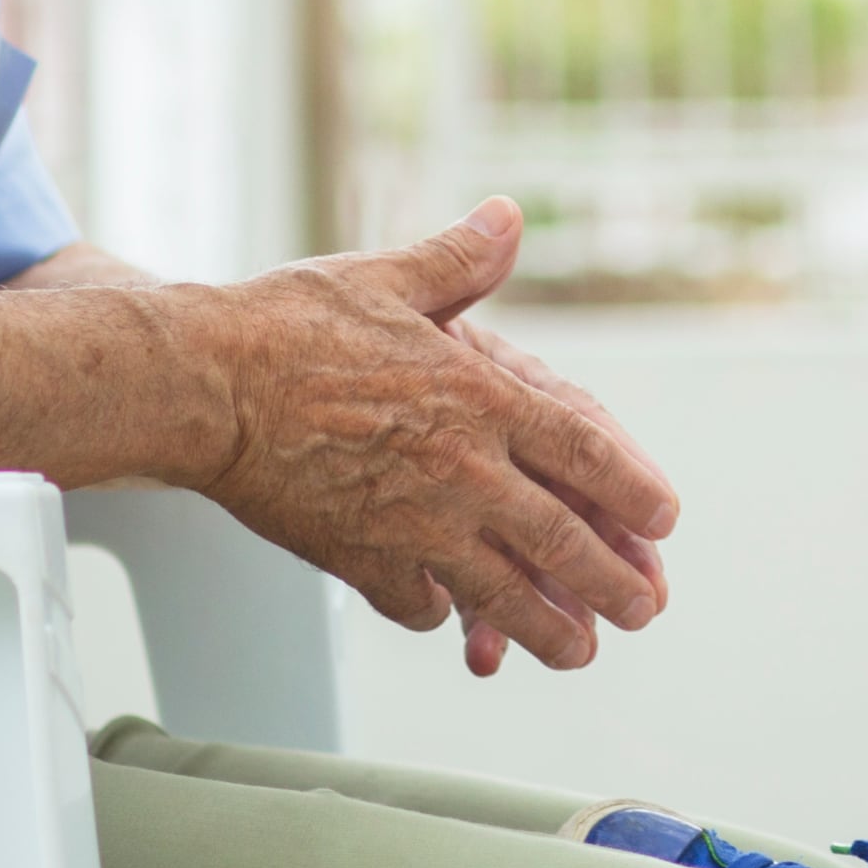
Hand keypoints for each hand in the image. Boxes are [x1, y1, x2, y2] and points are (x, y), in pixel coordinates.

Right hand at [179, 199, 678, 676]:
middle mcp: (462, 469)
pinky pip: (415, 603)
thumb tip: (507, 217)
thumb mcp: (388, 277)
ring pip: (503, 594)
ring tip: (577, 650)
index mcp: (482, 399)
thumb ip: (460, 260)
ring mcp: (414, 524)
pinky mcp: (359, 560)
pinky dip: (437, 610)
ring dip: (549, 629)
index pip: (587, 453)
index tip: (664, 520)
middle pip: (563, 541)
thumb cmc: (288, 325)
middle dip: (614, 582)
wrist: (203, 384)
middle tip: (644, 609)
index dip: (635, 490)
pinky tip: (445, 612)